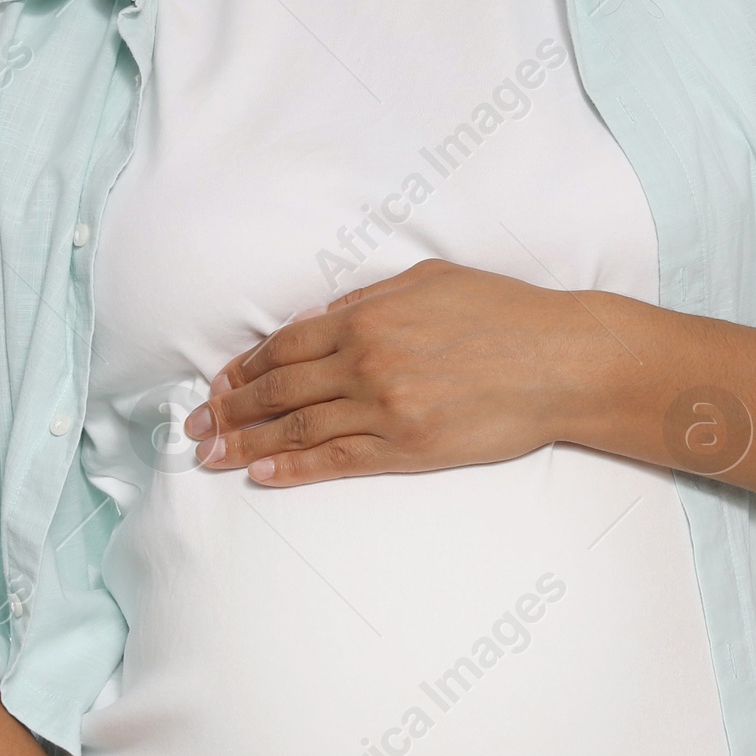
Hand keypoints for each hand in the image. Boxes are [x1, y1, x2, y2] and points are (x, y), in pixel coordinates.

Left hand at [182, 259, 616, 485]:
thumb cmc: (502, 312)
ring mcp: (385, 409)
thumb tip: (317, 317)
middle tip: (195, 428)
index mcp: (366, 318)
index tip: (218, 384)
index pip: (284, 346)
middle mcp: (365, 363)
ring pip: (297, 431)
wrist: (560, 361)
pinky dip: (294, 470)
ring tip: (211, 457)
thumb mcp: (428, 280)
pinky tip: (262, 475)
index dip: (244, 368)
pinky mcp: (408, 449)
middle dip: (230, 410)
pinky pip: (337, 462)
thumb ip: (367, 299)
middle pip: (278, 391)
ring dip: (247, 445)